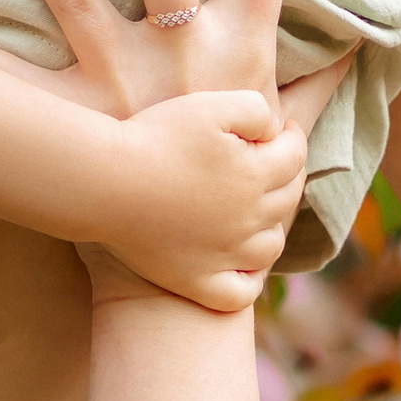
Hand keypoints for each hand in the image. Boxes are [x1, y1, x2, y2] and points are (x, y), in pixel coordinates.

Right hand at [97, 89, 311, 311]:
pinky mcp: (197, 281)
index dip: (293, 137)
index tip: (284, 130)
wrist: (105, 182)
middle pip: (287, 199)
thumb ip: (255, 109)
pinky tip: (243, 266)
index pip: (295, 155)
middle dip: (287, 177)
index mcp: (255, 175)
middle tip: (273, 164)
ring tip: (259, 212)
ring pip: (270, 247)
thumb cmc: (153, 138)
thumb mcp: (209, 106)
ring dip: (273, 227)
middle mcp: (248, 220)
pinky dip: (250, 280)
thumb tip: (276, 129)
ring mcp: (224, 255)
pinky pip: (239, 294)